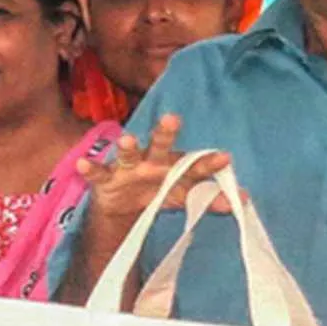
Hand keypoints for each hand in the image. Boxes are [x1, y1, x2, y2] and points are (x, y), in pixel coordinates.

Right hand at [78, 113, 230, 236]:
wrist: (123, 205)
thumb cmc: (158, 192)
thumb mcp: (182, 196)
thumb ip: (209, 198)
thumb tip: (243, 200)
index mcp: (174, 166)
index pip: (192, 164)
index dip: (207, 163)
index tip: (225, 159)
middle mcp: (151, 162)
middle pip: (160, 146)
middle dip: (165, 134)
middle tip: (172, 119)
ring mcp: (127, 169)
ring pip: (127, 155)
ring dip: (127, 146)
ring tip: (127, 139)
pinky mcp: (105, 178)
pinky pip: (96, 173)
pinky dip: (90, 168)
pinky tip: (83, 163)